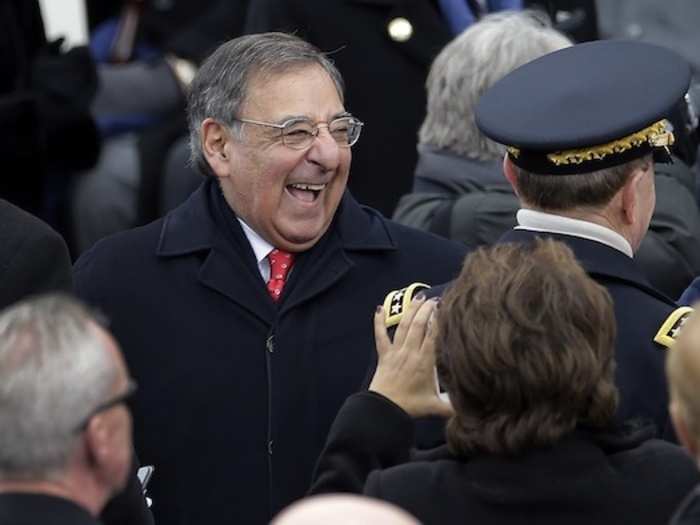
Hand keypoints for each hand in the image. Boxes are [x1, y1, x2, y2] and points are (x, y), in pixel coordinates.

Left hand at [369, 295, 453, 418]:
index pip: (432, 335)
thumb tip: (475, 406)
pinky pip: (380, 335)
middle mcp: (410, 352)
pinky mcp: (383, 355)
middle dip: (426, 309)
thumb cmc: (411, 407)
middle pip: (418, 325)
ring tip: (418, 297)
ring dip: (410, 310)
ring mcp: (395, 352)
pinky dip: (379, 321)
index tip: (445, 307)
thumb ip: (455, 405)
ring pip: (403, 326)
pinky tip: (379, 308)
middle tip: (434, 299)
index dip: (438, 319)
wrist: (385, 410)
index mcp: (424, 362)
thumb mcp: (436, 406)